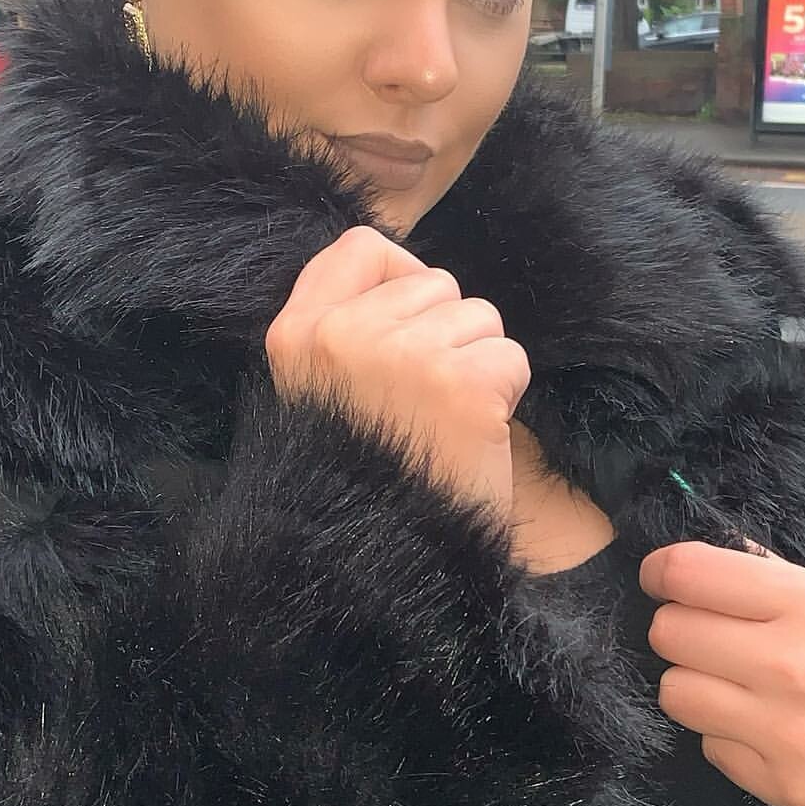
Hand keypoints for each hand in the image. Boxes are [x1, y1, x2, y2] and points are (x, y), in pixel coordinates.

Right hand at [264, 226, 527, 517]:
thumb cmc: (362, 474)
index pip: (360, 247)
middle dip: (445, 333)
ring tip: (445, 419)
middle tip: (423, 400)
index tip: (406, 327)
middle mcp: (340, 336)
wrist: (383, 559)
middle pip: (434, 284)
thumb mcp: (316, 388)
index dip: (399, 277)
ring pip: (478, 316)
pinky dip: (505, 394)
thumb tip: (407, 277)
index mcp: (295, 334)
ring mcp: (400, 357)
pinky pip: (509, 356)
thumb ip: (343, 325)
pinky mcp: (460, 387)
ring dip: (477, 364)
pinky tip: (474, 435)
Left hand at [640, 539, 804, 805]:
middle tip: (709, 637)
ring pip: (675, 692)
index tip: (661, 579)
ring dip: (696, 684)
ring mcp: (788, 734)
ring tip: (737, 685)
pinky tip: (768, 731)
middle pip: (667, 632)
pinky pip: (710, 749)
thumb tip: (697, 562)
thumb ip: (773, 579)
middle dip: (681, 629)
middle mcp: (793, 668)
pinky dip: (728, 738)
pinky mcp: (788, 789)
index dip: (662, 572)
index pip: (689, 573)